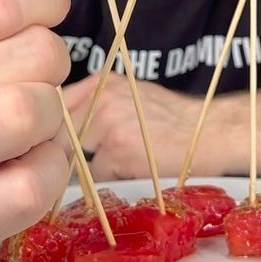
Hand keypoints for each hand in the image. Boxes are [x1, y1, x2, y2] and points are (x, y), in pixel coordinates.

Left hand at [62, 72, 249, 183]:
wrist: (211, 131)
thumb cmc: (174, 119)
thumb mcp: (131, 96)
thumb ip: (95, 105)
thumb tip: (59, 129)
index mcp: (101, 82)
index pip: (54, 106)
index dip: (49, 131)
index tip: (51, 146)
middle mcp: (101, 97)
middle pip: (57, 133)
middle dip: (59, 153)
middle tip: (68, 167)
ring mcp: (109, 123)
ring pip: (73, 156)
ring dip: (84, 168)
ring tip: (111, 167)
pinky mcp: (119, 151)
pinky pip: (96, 175)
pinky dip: (107, 180)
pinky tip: (130, 172)